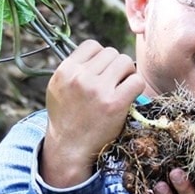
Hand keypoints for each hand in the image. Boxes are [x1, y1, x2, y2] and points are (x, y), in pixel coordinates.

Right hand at [41, 40, 144, 187]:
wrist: (69, 148)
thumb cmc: (65, 117)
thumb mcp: (58, 87)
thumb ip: (73, 69)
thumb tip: (98, 53)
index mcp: (65, 70)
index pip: (92, 45)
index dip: (101, 57)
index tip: (102, 71)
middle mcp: (80, 77)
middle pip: (111, 52)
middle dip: (115, 66)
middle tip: (113, 82)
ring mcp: (98, 90)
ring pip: (125, 62)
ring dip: (127, 74)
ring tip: (121, 88)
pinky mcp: (115, 104)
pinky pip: (137, 81)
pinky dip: (136, 86)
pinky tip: (129, 96)